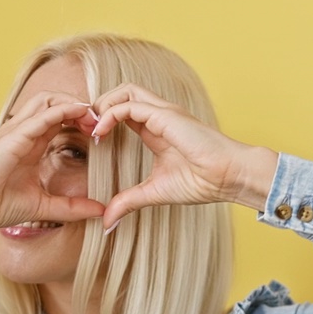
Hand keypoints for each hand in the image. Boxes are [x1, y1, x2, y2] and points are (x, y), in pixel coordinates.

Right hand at [0, 93, 105, 249]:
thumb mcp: (44, 206)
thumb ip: (72, 207)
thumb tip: (101, 210)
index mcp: (30, 145)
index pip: (59, 119)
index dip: (81, 121)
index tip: (101, 134)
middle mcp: (24, 133)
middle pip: (55, 102)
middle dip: (81, 107)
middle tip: (102, 123)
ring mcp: (17, 131)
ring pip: (48, 99)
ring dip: (73, 103)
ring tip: (92, 118)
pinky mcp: (13, 136)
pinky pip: (41, 114)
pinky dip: (64, 110)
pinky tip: (80, 116)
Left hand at [90, 84, 278, 230]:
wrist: (229, 177)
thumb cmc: (203, 182)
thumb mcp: (154, 193)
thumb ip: (129, 202)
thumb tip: (108, 222)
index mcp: (155, 129)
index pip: (122, 111)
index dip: (102, 120)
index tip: (89, 141)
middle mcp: (158, 115)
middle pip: (120, 93)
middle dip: (98, 106)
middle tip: (83, 128)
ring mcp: (162, 112)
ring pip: (123, 91)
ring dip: (102, 105)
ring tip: (90, 127)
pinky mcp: (165, 115)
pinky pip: (129, 105)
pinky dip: (110, 115)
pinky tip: (100, 133)